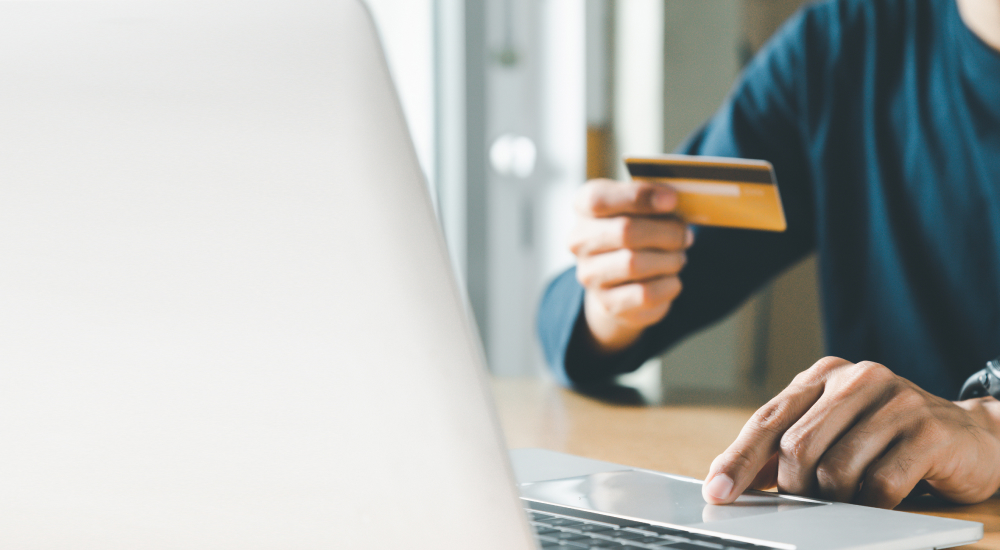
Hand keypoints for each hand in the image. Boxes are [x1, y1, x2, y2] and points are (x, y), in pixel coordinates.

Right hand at [568, 179, 692, 354]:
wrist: (620, 283)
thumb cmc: (636, 234)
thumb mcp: (639, 207)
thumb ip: (651, 197)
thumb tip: (669, 199)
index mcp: (584, 207)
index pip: (599, 198)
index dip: (638, 196)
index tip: (672, 199)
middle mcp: (578, 241)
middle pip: (625, 231)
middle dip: (666, 232)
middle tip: (686, 236)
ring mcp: (590, 275)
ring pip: (635, 264)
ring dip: (670, 260)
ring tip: (677, 257)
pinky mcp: (608, 303)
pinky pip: (646, 293)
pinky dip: (669, 284)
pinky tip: (671, 279)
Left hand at [701, 357, 999, 508]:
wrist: (971, 436)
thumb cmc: (888, 437)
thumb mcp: (833, 432)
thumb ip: (783, 448)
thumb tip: (729, 478)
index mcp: (825, 375)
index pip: (767, 419)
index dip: (739, 460)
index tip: (718, 492)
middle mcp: (857, 378)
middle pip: (795, 447)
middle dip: (794, 487)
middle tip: (807, 502)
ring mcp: (896, 401)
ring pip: (835, 470)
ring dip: (835, 500)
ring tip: (853, 496)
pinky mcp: (929, 431)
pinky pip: (880, 486)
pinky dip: (872, 505)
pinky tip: (881, 499)